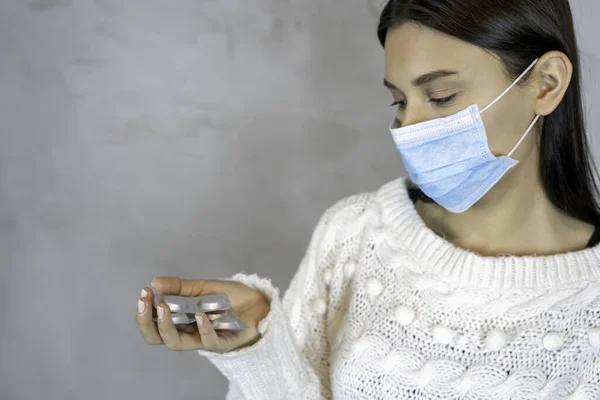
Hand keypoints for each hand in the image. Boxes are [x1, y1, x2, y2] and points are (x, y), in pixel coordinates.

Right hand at [136, 277, 270, 352]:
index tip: (144, 292)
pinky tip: (199, 315)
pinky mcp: (223, 343)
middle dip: (147, 322)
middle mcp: (189, 333)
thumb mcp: (203, 288)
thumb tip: (155, 282)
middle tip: (145, 302)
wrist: (258, 304)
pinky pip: (209, 341)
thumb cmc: (231, 299)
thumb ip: (181, 288)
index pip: (154, 323)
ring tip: (164, 307)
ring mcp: (205, 339)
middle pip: (159, 338)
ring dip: (167, 326)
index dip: (145, 312)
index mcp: (181, 320)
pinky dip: (202, 328)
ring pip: (177, 343)